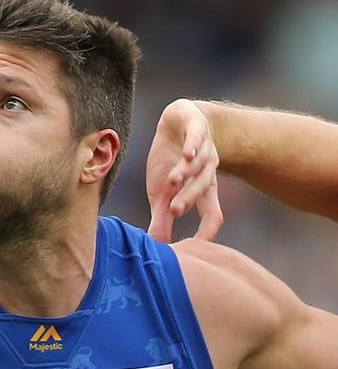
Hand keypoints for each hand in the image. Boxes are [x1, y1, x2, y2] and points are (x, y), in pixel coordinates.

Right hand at [147, 99, 222, 242]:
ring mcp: (204, 147)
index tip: (196, 245)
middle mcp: (208, 170)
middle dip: (188, 198)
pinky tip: (187, 154)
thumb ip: (162, 220)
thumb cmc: (170, 162)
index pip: (212, 213)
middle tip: (173, 211)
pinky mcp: (196, 126)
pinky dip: (193, 145)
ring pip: (199, 164)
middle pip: (202, 188)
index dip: (207, 229)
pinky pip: (198, 137)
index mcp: (203, 189)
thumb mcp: (163, 194)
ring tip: (172, 181)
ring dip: (186, 173)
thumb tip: (156, 247)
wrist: (180, 121)